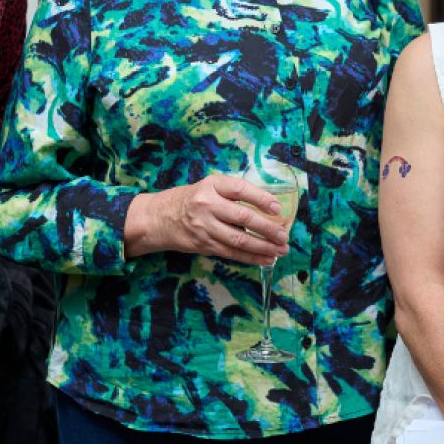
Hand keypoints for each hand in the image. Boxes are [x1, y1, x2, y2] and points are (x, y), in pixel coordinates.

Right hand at [131, 174, 289, 265]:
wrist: (159, 217)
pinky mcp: (204, 245)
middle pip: (243, 217)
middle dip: (267, 228)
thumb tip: (269, 207)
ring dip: (263, 246)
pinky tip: (266, 259)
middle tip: (284, 235)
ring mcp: (205, 227)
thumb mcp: (210, 187)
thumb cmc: (192, 199)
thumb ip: (234, 194)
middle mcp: (208, 205)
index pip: (241, 190)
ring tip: (280, 250)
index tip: (277, 208)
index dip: (261, 198)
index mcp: (212, 185)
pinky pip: (231, 253)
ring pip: (239, 239)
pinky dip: (251, 257)